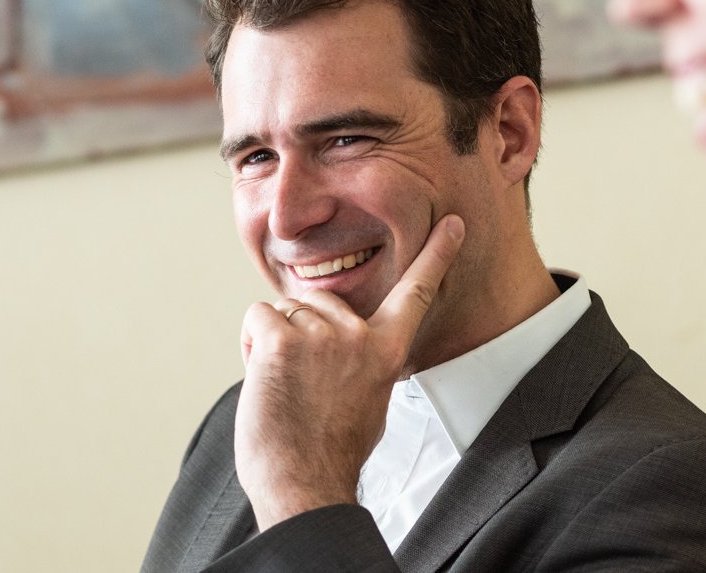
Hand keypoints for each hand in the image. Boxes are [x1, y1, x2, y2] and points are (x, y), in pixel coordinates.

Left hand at [232, 215, 465, 529]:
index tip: (453, 223)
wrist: (304, 482)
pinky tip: (264, 378)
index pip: (416, 293)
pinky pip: (258, 317)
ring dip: (274, 344)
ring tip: (286, 389)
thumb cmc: (330, 451)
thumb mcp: (369, 400)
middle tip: (303, 383)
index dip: (436, 256)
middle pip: (319, 300)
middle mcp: (359, 337)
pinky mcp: (282, 340)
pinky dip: (251, 344)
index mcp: (388, 352)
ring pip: (285, 311)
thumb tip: (340, 347)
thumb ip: (363, 360)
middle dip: (302, 331)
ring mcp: (321, 335)